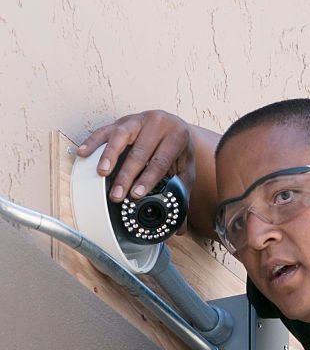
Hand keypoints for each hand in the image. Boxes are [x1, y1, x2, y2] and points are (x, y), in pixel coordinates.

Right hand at [78, 111, 220, 237]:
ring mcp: (138, 119)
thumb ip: (182, 196)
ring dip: (109, 156)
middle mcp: (157, 123)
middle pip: (139, 152)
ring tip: (101, 173)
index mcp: (177, 136)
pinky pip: (105, 130)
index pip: (160, 161)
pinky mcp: (122, 120)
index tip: (136, 194)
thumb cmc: (179, 151)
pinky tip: (83, 153)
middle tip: (117, 195)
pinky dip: (93, 142)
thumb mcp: (186, 171)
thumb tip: (179, 229)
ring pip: (120, 136)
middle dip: (126, 175)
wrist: (176, 126)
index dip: (147, 179)